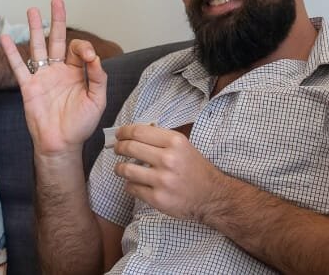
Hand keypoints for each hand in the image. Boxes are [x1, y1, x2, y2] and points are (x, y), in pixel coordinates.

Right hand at [1, 0, 106, 155]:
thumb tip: (94, 57)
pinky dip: (11, 52)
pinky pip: (19, 67)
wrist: (61, 144)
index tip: (88, 57)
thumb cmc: (80, 125)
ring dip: (35, 28)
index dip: (84, 49)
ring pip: (38, 47)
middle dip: (57, 20)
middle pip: (57, 40)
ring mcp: (43, 77)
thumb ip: (97, 77)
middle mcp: (59, 71)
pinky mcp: (29, 87)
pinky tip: (5, 37)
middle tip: (57, 1)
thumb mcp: (97, 100)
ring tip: (32, 9)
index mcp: (76, 73)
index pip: (78, 50)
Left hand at [112, 124, 227, 221]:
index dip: (124, 132)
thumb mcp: (184, 146)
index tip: (119, 134)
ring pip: (126, 170)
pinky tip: (133, 183)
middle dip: (118, 147)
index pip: (139, 131)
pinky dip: (129, 185)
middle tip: (117, 149)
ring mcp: (162, 180)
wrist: (211, 196)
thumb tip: (134, 132)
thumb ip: (161, 138)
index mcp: (175, 142)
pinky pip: (132, 188)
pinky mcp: (158, 198)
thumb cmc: (195, 169)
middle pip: (129, 148)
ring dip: (119, 168)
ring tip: (120, 168)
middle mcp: (168, 159)